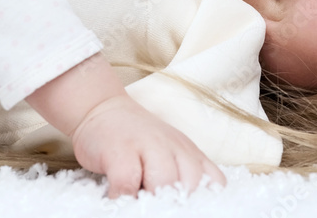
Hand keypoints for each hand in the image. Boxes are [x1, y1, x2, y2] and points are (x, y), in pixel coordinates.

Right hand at [70, 93, 226, 197]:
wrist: (102, 109)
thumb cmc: (137, 141)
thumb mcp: (169, 155)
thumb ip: (183, 177)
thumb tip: (187, 206)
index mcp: (190, 153)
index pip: (214, 182)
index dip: (204, 201)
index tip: (191, 209)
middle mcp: (175, 147)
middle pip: (192, 184)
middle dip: (178, 203)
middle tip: (164, 208)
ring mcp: (147, 144)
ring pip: (164, 182)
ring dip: (153, 200)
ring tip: (140, 204)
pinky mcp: (118, 150)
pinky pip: (126, 182)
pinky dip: (122, 196)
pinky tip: (118, 197)